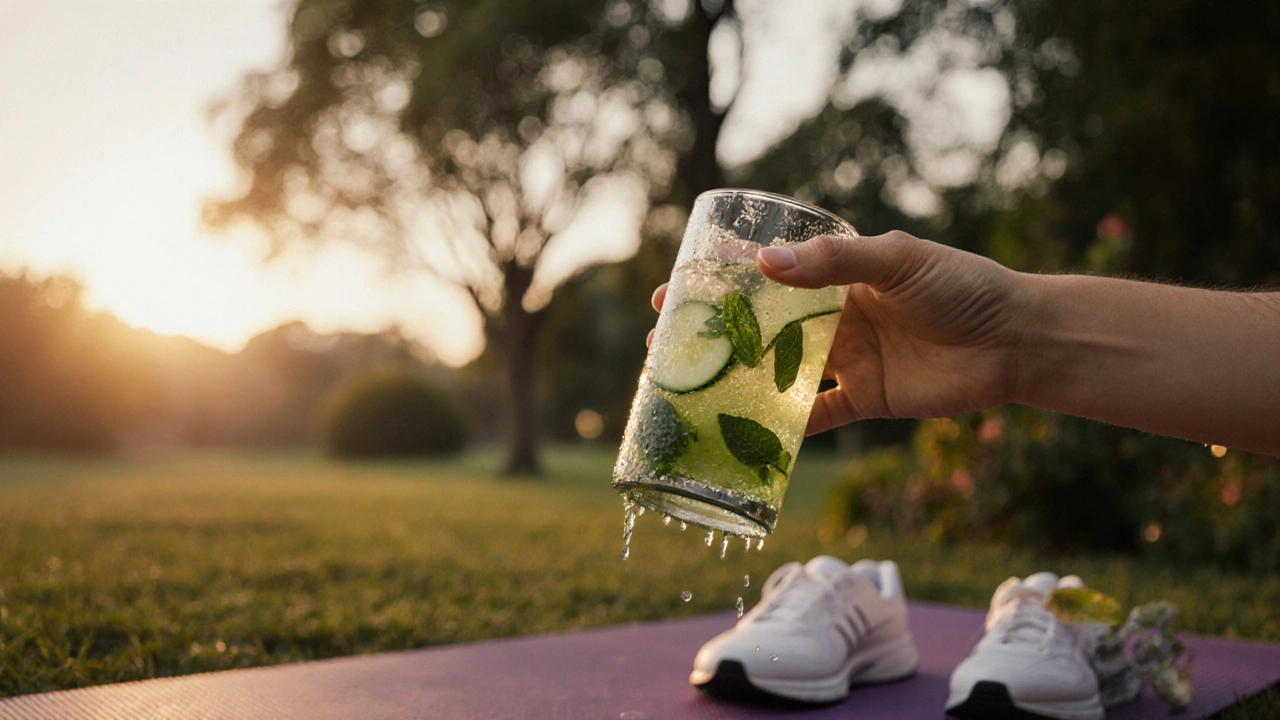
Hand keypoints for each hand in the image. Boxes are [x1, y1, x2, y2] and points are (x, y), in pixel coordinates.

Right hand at [652, 231, 1030, 434]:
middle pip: (760, 326)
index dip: (721, 279)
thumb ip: (835, 263)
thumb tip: (765, 266)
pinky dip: (783, 432)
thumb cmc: (963, 286)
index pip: (768, 274)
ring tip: (687, 386)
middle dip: (713, 333)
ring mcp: (846, 360)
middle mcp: (834, 317)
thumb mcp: (898, 261)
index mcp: (838, 275)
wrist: (1016, 340)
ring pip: (777, 372)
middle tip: (663, 342)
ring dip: (735, 380)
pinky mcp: (864, 400)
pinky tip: (744, 441)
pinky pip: (815, 419)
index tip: (675, 283)